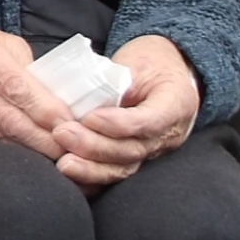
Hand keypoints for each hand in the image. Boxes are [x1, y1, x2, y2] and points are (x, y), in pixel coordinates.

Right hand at [0, 24, 71, 158]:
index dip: (45, 110)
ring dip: (35, 148)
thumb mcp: (5, 44)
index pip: (17, 89)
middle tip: (74, 147)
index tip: (69, 123)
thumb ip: (31, 69)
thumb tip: (57, 98)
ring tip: (62, 155)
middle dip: (46, 138)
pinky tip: (37, 154)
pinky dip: (18, 150)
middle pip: (12, 121)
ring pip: (4, 137)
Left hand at [51, 35, 200, 189]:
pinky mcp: (137, 160)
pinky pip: (115, 174)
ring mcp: (154, 151)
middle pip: (133, 150)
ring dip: (91, 169)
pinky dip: (91, 178)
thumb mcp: (139, 61)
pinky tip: (70, 177)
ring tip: (63, 164)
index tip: (90, 118)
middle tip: (63, 135)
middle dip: (95, 147)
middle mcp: (169, 135)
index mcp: (176, 104)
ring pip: (124, 168)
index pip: (150, 122)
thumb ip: (117, 80)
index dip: (119, 125)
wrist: (170, 73)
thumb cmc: (152, 62)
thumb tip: (86, 100)